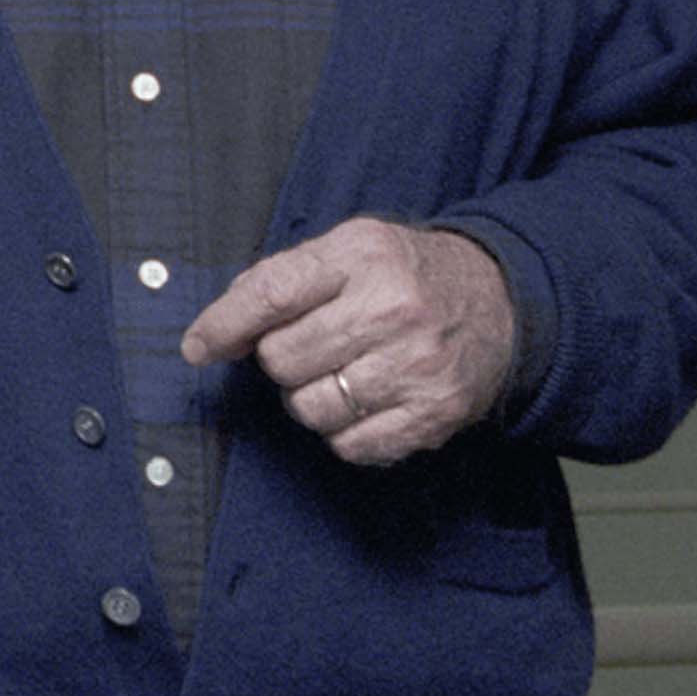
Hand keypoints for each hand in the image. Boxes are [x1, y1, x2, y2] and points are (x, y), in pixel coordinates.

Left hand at [179, 219, 515, 467]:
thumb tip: (216, 333)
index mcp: (361, 256)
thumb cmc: (403, 276)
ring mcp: (417, 365)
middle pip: (284, 358)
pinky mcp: (434, 414)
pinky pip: (350, 445)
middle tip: (310, 346)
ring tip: (339, 373)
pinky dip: (342, 431)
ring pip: (310, 407)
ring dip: (309, 397)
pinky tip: (363, 401)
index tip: (197, 347)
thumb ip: (279, 280)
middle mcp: (392, 309)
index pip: (271, 294)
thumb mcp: (347, 250)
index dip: (223, 325)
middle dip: (281, 358)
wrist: (500, 303)